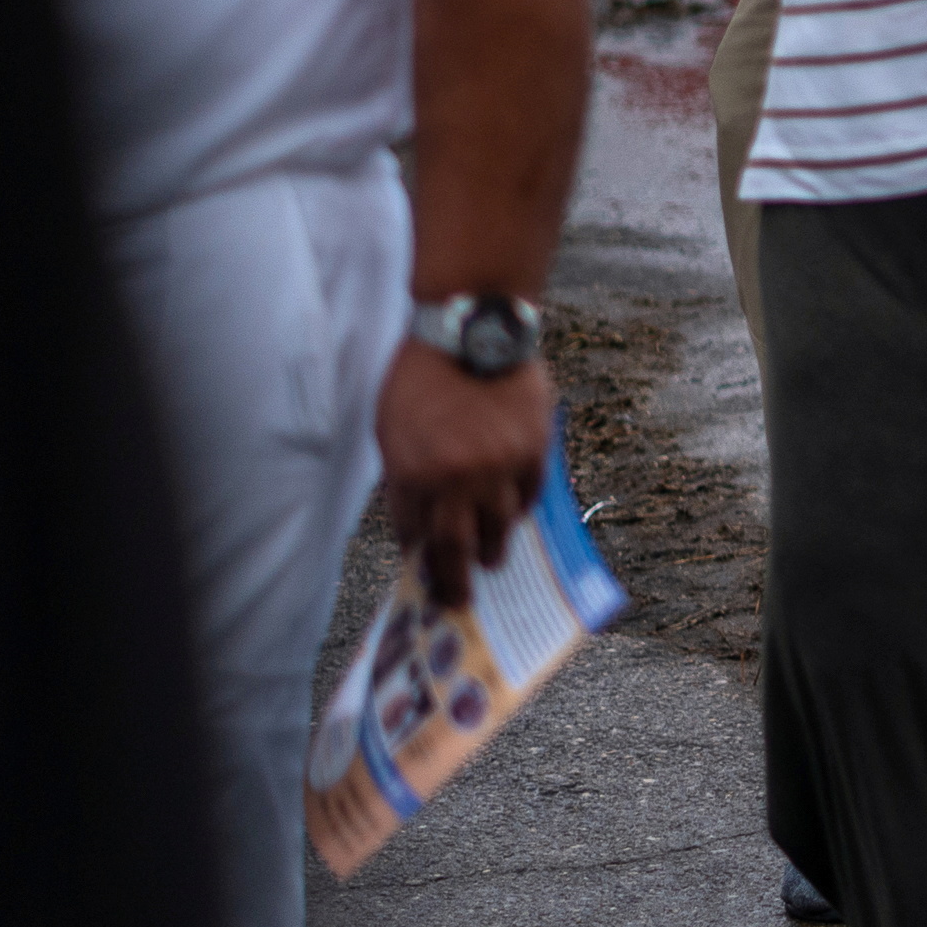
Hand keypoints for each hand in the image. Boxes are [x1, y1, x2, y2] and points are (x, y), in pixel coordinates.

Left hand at [374, 342, 553, 611]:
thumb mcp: (392, 430)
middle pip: (457, 548)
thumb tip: (418, 520)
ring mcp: (500, 466)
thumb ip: (405, 477)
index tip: (423, 575)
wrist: (472, 327)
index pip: (415, 536)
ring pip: (500, 527)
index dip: (418, 559)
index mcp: (413, 474)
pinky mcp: (534, 449)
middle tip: (459, 598)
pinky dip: (520, 507)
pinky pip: (530, 495)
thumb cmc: (420, 377)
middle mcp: (456, 478)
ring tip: (491, 557)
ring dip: (493, 547)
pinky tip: (512, 512)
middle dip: (455, 580)